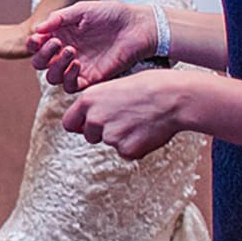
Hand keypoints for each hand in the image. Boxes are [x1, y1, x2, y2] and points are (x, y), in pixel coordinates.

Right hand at [28, 0, 155, 89]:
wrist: (137, 27)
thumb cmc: (112, 15)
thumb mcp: (82, 10)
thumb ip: (59, 18)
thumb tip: (37, 29)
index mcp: (60, 35)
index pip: (36, 45)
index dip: (33, 44)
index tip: (40, 37)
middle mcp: (65, 52)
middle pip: (40, 64)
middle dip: (42, 55)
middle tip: (57, 43)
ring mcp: (77, 66)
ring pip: (53, 77)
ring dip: (56, 66)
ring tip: (71, 51)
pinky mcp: (90, 78)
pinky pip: (71, 86)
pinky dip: (68, 78)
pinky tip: (77, 64)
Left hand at [60, 71, 189, 159]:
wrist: (172, 97)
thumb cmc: (148, 87)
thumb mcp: (113, 87)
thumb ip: (97, 104)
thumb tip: (90, 119)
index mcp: (88, 100)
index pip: (69, 123)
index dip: (80, 126)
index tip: (87, 126)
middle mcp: (94, 118)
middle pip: (89, 136)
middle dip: (103, 132)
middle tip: (124, 121)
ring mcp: (109, 135)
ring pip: (110, 143)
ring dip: (122, 138)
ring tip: (140, 122)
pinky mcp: (126, 149)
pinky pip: (127, 153)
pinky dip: (136, 147)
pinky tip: (147, 131)